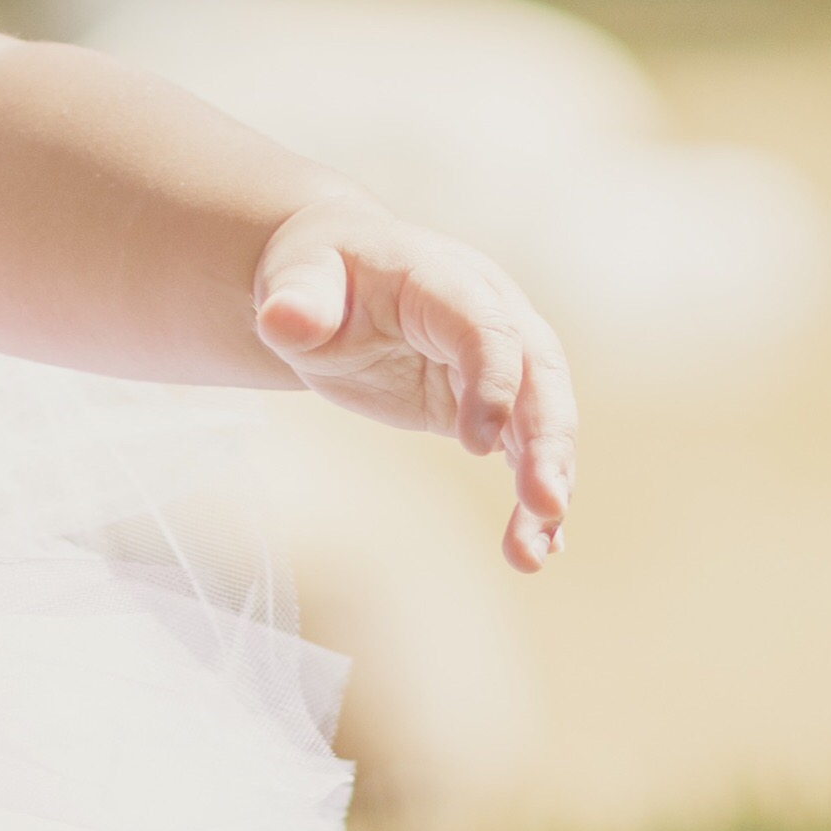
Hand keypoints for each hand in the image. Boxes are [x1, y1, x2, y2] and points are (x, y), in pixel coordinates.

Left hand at [249, 205, 575, 570]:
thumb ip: (298, 300)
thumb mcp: (297, 280)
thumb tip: (282, 319)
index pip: (487, 328)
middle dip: (548, 442)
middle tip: (546, 505)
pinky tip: (538, 548)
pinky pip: (525, 449)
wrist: (335, 283)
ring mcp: (502, 362)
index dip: (492, 381)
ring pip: (542, 421)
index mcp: (446, 282)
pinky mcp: (493, 405)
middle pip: (539, 376)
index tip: (473, 445)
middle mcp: (493, 315)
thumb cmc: (318, 277)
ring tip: (532, 554)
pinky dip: (532, 497)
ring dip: (546, 484)